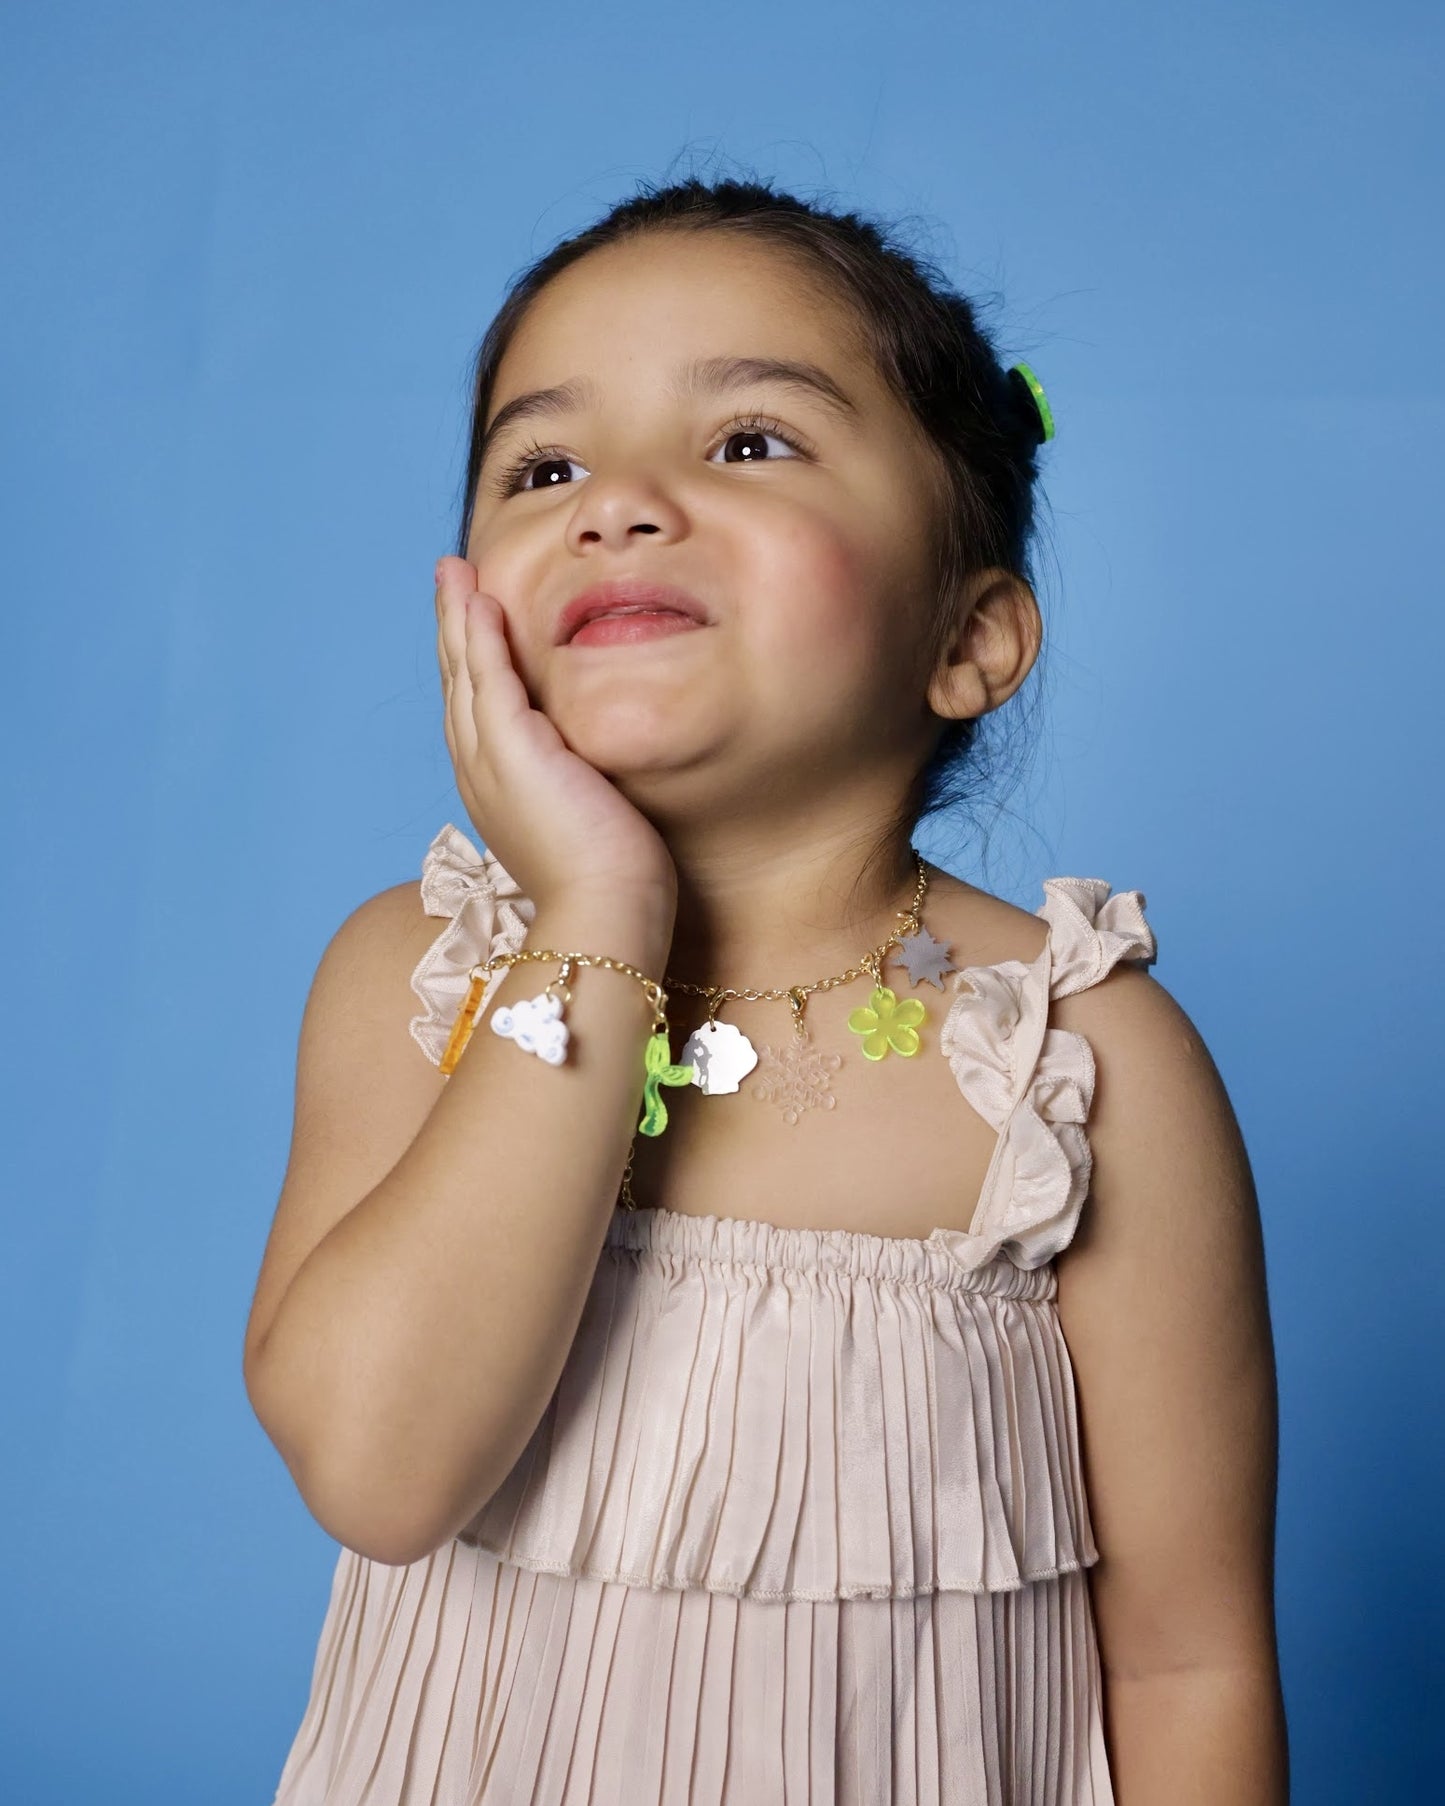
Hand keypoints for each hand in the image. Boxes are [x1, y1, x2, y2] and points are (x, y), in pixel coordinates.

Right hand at [434, 557, 678, 909]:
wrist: (603, 914)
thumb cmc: (608, 887)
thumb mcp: (588, 827)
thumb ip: (580, 793)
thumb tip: (596, 781)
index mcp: (496, 791)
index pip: (478, 713)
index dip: (471, 663)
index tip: (473, 621)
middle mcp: (480, 774)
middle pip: (458, 685)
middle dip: (453, 628)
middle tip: (449, 578)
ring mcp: (488, 762)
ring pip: (464, 673)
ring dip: (458, 617)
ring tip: (454, 572)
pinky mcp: (512, 750)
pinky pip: (489, 678)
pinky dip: (480, 637)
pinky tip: (481, 600)